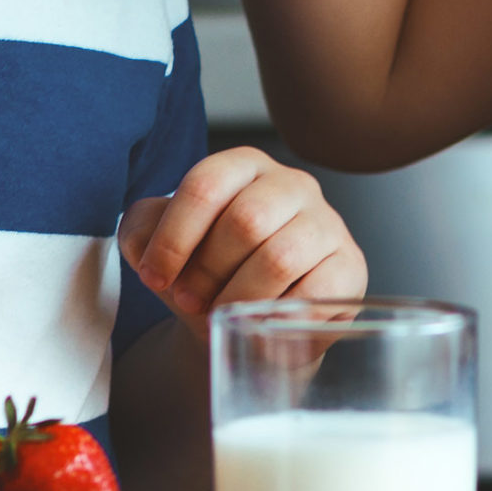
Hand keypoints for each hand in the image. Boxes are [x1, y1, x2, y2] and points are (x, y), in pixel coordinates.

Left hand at [118, 147, 367, 321]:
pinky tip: (260, 322)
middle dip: (206, 271)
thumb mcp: (161, 247)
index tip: (155, 276)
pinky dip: (277, 315)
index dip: (174, 235)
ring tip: (222, 314)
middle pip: (245, 220)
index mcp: (245, 166)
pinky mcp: (350, 266)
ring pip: (280, 257)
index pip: (207, 184)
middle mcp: (292, 184)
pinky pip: (314, 291)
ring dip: (239, 297)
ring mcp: (327, 223)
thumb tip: (148, 243)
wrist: (248, 324)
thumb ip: (142, 232)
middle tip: (189, 301)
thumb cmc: (206, 277)